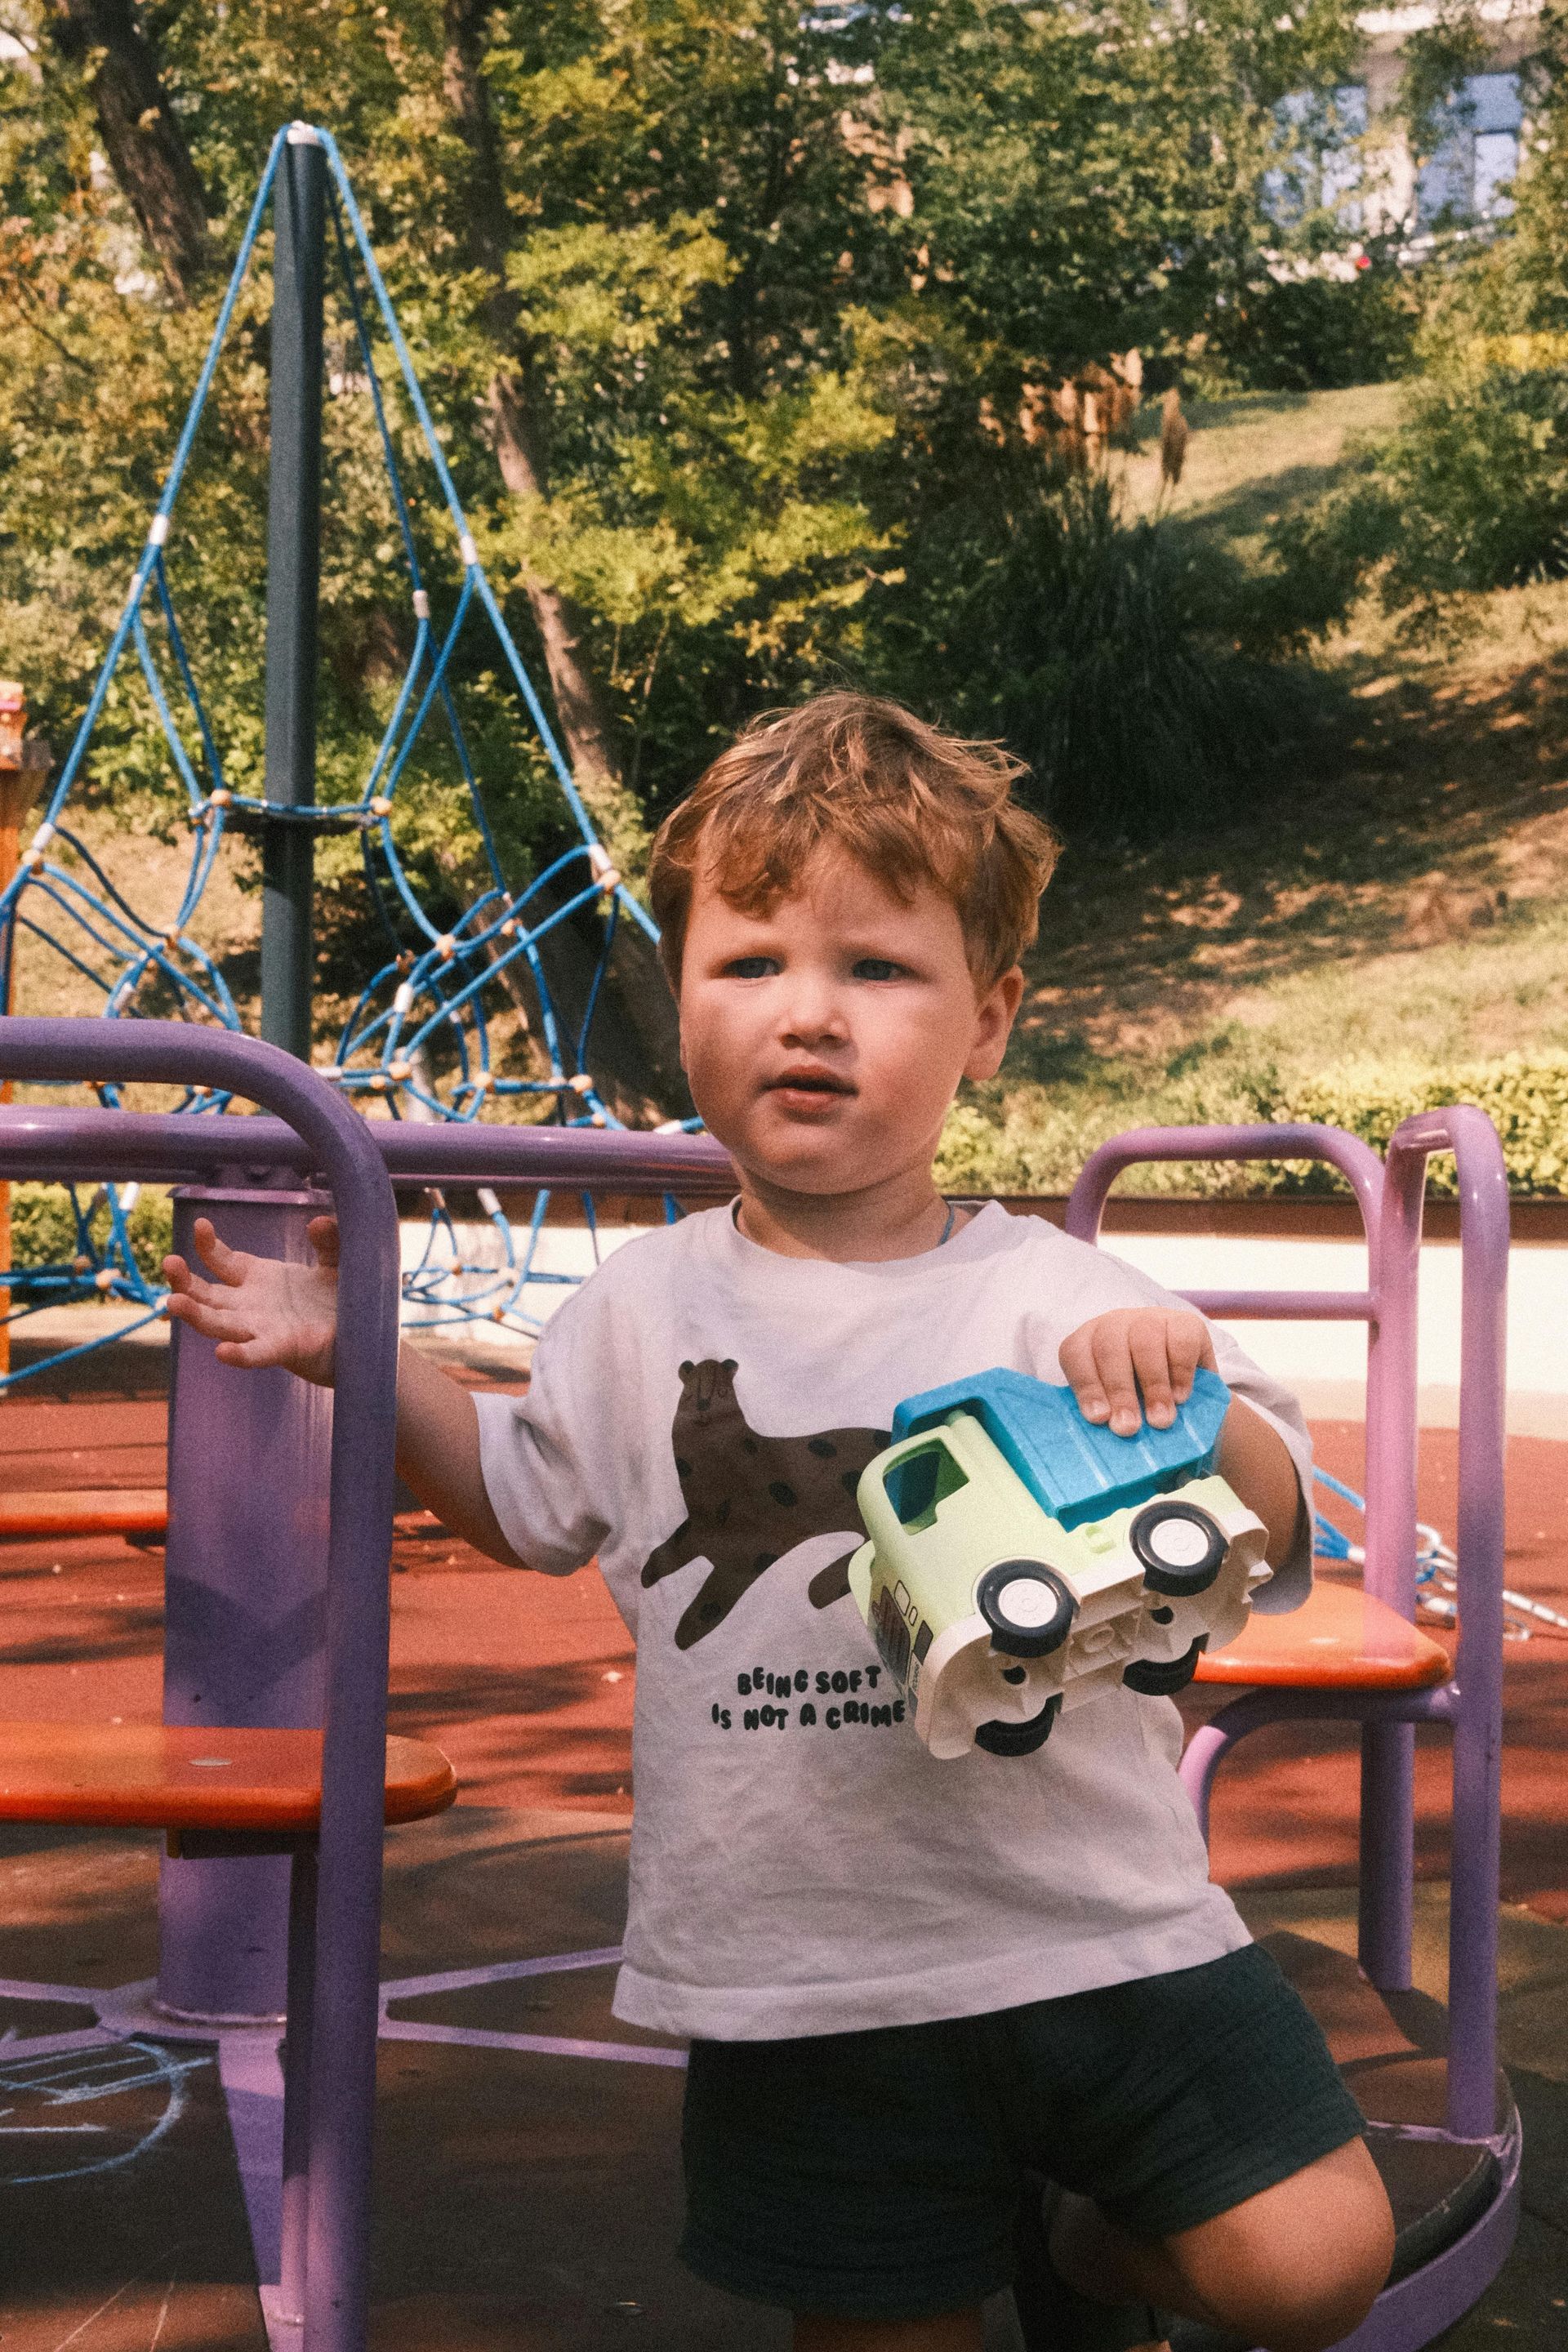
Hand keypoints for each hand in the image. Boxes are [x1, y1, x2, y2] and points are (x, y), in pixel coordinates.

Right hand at [163, 1214, 339, 1385]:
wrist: (360, 1336)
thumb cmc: (339, 1300)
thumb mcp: (335, 1263)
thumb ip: (329, 1242)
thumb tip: (319, 1222)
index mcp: (257, 1279)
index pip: (221, 1261)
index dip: (207, 1245)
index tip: (200, 1225)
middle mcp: (250, 1304)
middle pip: (206, 1294)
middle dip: (183, 1280)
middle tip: (169, 1262)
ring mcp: (261, 1328)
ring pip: (217, 1323)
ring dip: (195, 1315)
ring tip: (173, 1302)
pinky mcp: (281, 1348)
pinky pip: (255, 1354)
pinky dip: (239, 1355)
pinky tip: (223, 1352)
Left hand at [1058, 1307, 1216, 1437]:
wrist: (1188, 1389)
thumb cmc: (1142, 1402)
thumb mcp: (1120, 1408)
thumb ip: (1108, 1420)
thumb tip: (1104, 1455)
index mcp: (1088, 1342)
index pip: (1075, 1354)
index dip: (1085, 1385)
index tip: (1098, 1418)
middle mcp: (1114, 1325)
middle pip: (1109, 1349)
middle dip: (1118, 1392)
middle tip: (1128, 1428)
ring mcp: (1150, 1319)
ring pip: (1145, 1342)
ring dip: (1152, 1386)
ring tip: (1159, 1421)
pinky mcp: (1185, 1323)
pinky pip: (1180, 1342)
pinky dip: (1180, 1373)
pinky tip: (1181, 1398)